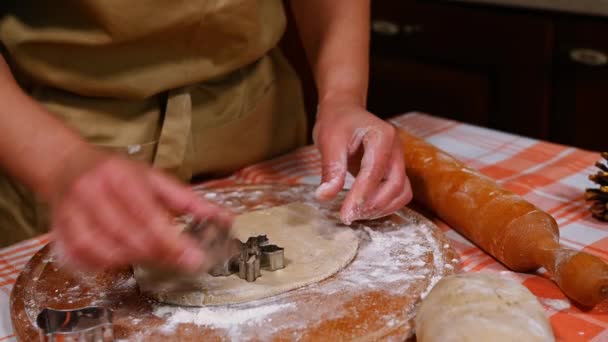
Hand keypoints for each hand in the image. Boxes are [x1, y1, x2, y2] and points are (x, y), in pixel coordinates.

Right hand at [48, 146, 232, 271]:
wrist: (66, 165)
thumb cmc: (117, 173)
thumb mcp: (154, 178)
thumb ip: (187, 200)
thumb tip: (224, 217)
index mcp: (121, 176)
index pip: (148, 215)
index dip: (171, 240)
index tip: (194, 257)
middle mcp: (94, 193)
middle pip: (129, 235)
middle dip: (159, 253)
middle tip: (182, 262)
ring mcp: (73, 213)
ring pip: (106, 250)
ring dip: (135, 259)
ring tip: (155, 257)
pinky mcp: (60, 230)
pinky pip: (84, 257)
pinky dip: (106, 263)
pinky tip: (123, 259)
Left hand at [313, 98, 412, 223]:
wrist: (344, 112)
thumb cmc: (337, 122)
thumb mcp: (328, 140)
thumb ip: (331, 168)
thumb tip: (325, 195)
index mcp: (382, 136)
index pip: (374, 172)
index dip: (361, 195)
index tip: (345, 214)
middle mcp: (396, 149)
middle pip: (395, 185)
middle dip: (373, 205)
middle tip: (349, 215)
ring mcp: (398, 160)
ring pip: (401, 192)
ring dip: (381, 208)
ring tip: (356, 213)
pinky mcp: (395, 170)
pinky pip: (399, 193)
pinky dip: (385, 205)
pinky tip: (364, 208)